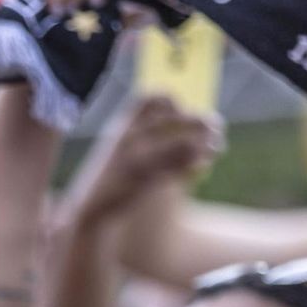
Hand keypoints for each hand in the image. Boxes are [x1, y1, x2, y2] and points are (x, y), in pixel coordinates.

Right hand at [66, 95, 222, 225]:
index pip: (151, 99)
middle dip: (200, 121)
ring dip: (204, 144)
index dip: (172, 101)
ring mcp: (138, 159)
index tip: (182, 110)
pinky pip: (179, 168)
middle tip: (217, 126)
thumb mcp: (116, 150)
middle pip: (176, 119)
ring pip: (184, 144)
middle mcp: (130, 139)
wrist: (89, 207)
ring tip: (217, 147)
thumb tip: (175, 127)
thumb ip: (139, 136)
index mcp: (121, 127)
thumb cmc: (107, 178)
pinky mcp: (147, 180)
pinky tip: (203, 165)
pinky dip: (195, 164)